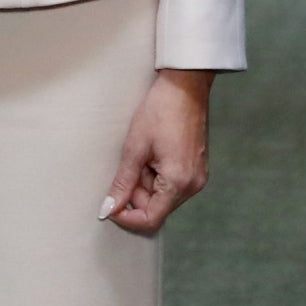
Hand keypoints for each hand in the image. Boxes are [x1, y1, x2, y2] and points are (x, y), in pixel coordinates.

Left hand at [102, 69, 212, 232]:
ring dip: (146, 183)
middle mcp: (193, 184)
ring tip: (143, 154)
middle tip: (128, 166)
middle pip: (157, 208)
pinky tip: (153, 153)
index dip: (126, 217)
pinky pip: (172, 184)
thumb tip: (108, 209)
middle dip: (136, 194)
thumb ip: (123, 183)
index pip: (150, 219)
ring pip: (163, 196)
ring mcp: (197, 176)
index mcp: (178, 182)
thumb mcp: (135, 148)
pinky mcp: (196, 167)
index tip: (110, 204)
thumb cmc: (161, 111)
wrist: (185, 86)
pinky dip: (157, 175)